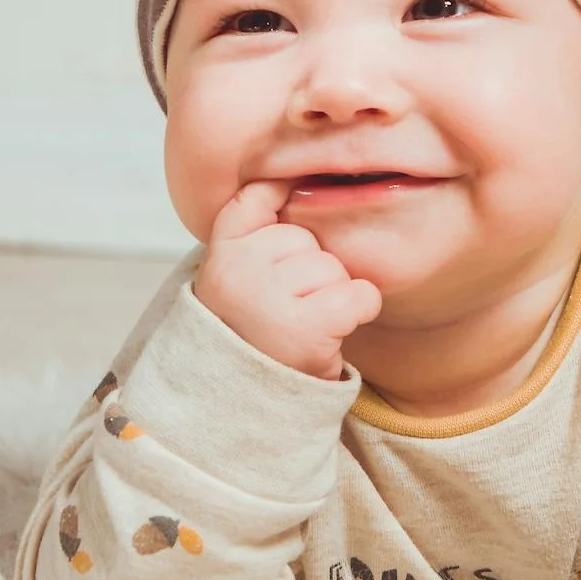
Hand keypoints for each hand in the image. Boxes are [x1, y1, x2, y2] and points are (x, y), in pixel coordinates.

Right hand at [192, 180, 382, 378]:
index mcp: (220, 254)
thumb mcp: (236, 277)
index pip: (255, 198)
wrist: (247, 403)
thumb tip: (290, 176)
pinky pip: (358, 294)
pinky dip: (360, 309)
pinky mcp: (306, 327)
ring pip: (333, 267)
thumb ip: (252, 229)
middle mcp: (239, 271)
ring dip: (331, 296)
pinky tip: (337, 329)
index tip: (285, 220)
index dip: (278, 199)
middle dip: (310, 271)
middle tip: (288, 310)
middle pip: (306, 238)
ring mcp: (270, 298)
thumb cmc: (253, 332)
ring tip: (304, 325)